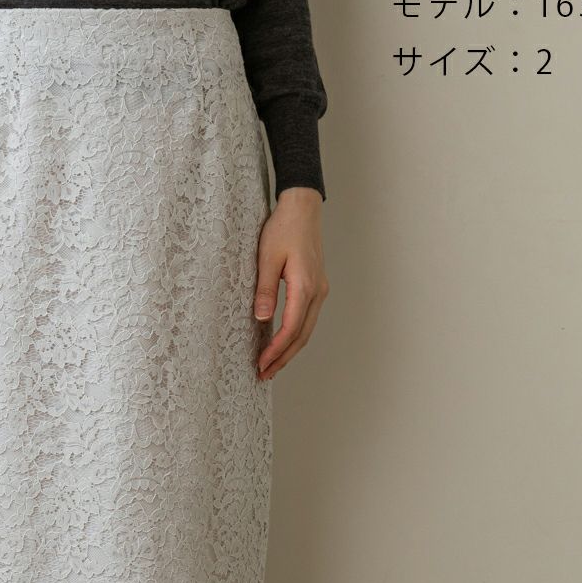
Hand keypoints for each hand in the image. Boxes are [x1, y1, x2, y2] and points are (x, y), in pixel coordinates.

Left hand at [252, 187, 329, 380]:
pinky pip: (307, 319)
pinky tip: (282, 343)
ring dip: (290, 350)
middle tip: (264, 374)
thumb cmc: (283, 229)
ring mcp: (320, 290)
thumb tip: (262, 318)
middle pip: (302, 336)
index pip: (291, 328)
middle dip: (283, 358)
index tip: (262, 363)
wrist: (302, 208)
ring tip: (272, 365)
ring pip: (306, 330)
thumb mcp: (266, 258)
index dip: (276, 350)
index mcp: (305, 286)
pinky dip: (295, 336)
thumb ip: (265, 289)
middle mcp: (317, 292)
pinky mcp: (316, 287)